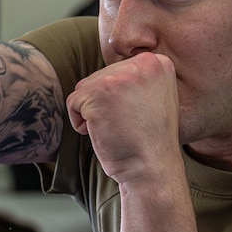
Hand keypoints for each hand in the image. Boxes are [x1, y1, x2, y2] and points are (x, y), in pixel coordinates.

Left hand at [66, 51, 181, 185]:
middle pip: (100, 76)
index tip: (139, 116)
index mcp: (158, 63)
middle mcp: (142, 63)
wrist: (152, 168)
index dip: (120, 99)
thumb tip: (108, 68)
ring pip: (85, 88)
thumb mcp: (153, 97)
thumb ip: (135, 78)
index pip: (118, 70)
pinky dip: (80, 122)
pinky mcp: (98, 93)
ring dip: (92, 112)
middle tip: (128, 125)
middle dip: (105, 104)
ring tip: (117, 127)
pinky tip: (104, 132)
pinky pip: (73, 102)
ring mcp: (119, 77)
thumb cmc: (149, 140)